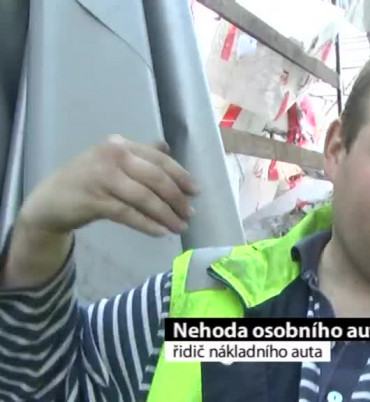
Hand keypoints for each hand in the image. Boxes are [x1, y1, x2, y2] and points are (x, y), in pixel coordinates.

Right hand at [18, 134, 198, 236]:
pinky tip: (161, 232)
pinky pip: (129, 214)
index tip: (196, 191)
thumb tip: (167, 147)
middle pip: (155, 178)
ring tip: (179, 226)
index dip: (180, 175)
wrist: (50, 201)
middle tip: (190, 213)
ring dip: (166, 214)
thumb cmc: (88, 180)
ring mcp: (102, 178)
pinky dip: (148, 224)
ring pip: (144, 198)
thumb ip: (140, 155)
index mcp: (121, 145)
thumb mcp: (113, 161)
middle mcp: (112, 156)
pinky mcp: (94, 201)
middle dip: (177, 198)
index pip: (159, 159)